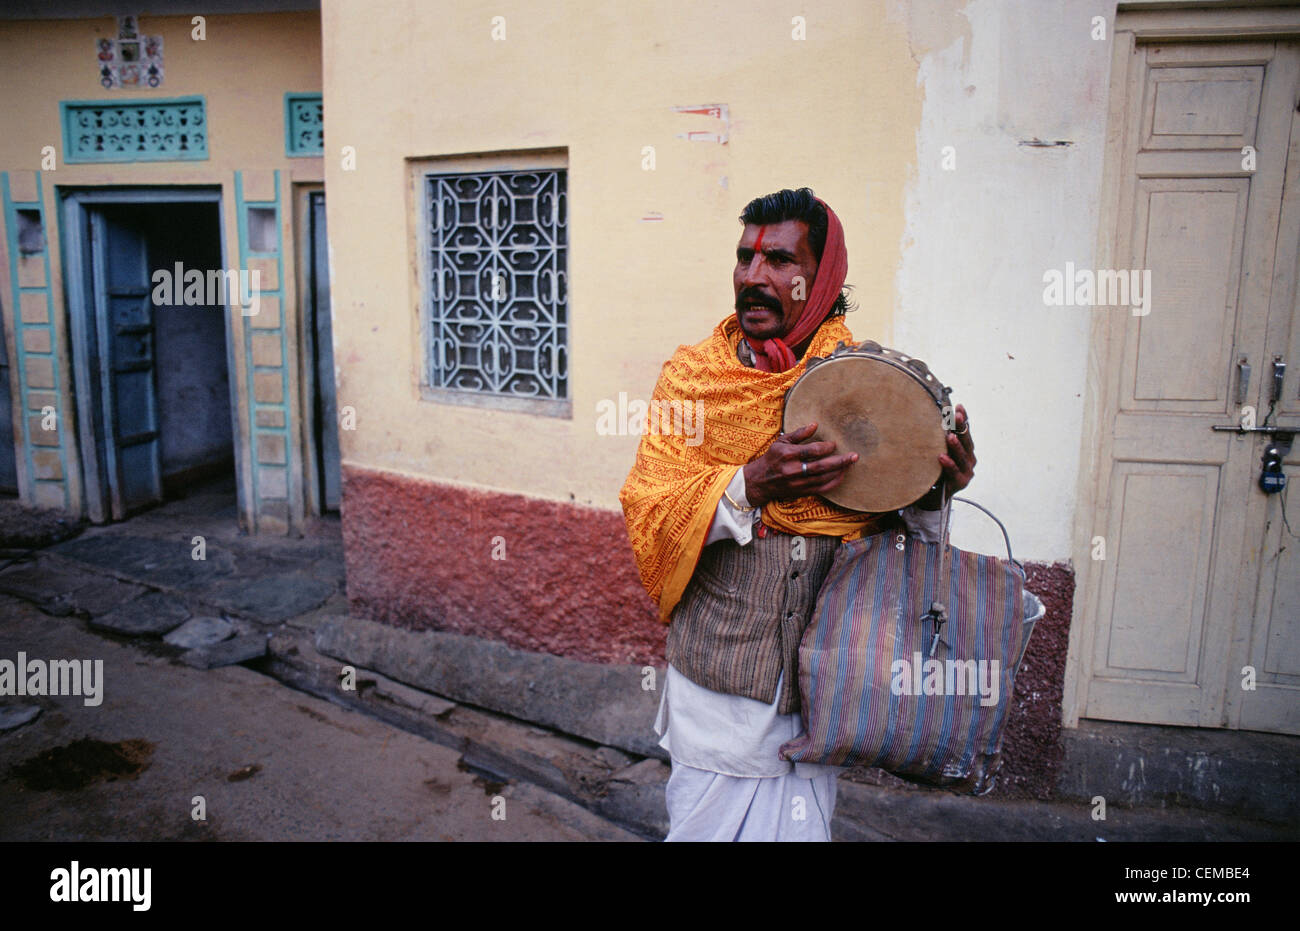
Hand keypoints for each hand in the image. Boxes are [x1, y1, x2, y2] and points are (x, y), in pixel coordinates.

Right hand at [742, 422, 857, 508]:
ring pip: (823, 479)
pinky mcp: (802, 492)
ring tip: (851, 464)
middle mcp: (793, 470)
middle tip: (854, 455)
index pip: (812, 451)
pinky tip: (842, 475)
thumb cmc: (772, 458)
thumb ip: (799, 434)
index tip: (834, 444)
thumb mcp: (781, 442)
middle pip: (821, 467)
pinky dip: (834, 483)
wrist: (760, 481)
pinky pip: (822, 489)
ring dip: (839, 471)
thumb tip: (815, 424)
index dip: (826, 447)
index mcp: (788, 455)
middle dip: (840, 461)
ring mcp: (798, 483)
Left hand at [914, 404, 974, 509]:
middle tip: (957, 415)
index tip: (959, 406)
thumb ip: (937, 438)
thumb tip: (926, 416)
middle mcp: (970, 458)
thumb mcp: (938, 451)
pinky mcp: (961, 482)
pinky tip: (941, 457)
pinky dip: (948, 464)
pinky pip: (954, 472)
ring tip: (950, 436)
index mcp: (966, 449)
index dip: (964, 419)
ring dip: (956, 445)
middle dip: (962, 427)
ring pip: (963, 456)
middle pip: (966, 440)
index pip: (966, 431)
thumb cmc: (936, 469)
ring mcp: (967, 471)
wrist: (935, 495)